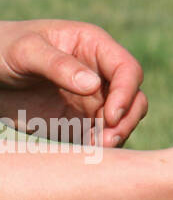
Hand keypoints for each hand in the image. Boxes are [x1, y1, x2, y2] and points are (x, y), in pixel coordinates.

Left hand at [0, 20, 146, 146]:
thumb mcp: (26, 50)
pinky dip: (99, 146)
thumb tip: (94, 85)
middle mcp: (99, 73)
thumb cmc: (2, 49)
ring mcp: (89, 99)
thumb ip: (58, 65)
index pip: (127, 69)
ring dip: (116, 134)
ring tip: (97, 147)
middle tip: (109, 138)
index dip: (126, 92)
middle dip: (127, 117)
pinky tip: (86, 152)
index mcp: (94, 47)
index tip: (111, 116)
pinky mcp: (76, 122)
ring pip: (121, 119)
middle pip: (133, 96)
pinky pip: (98, 136)